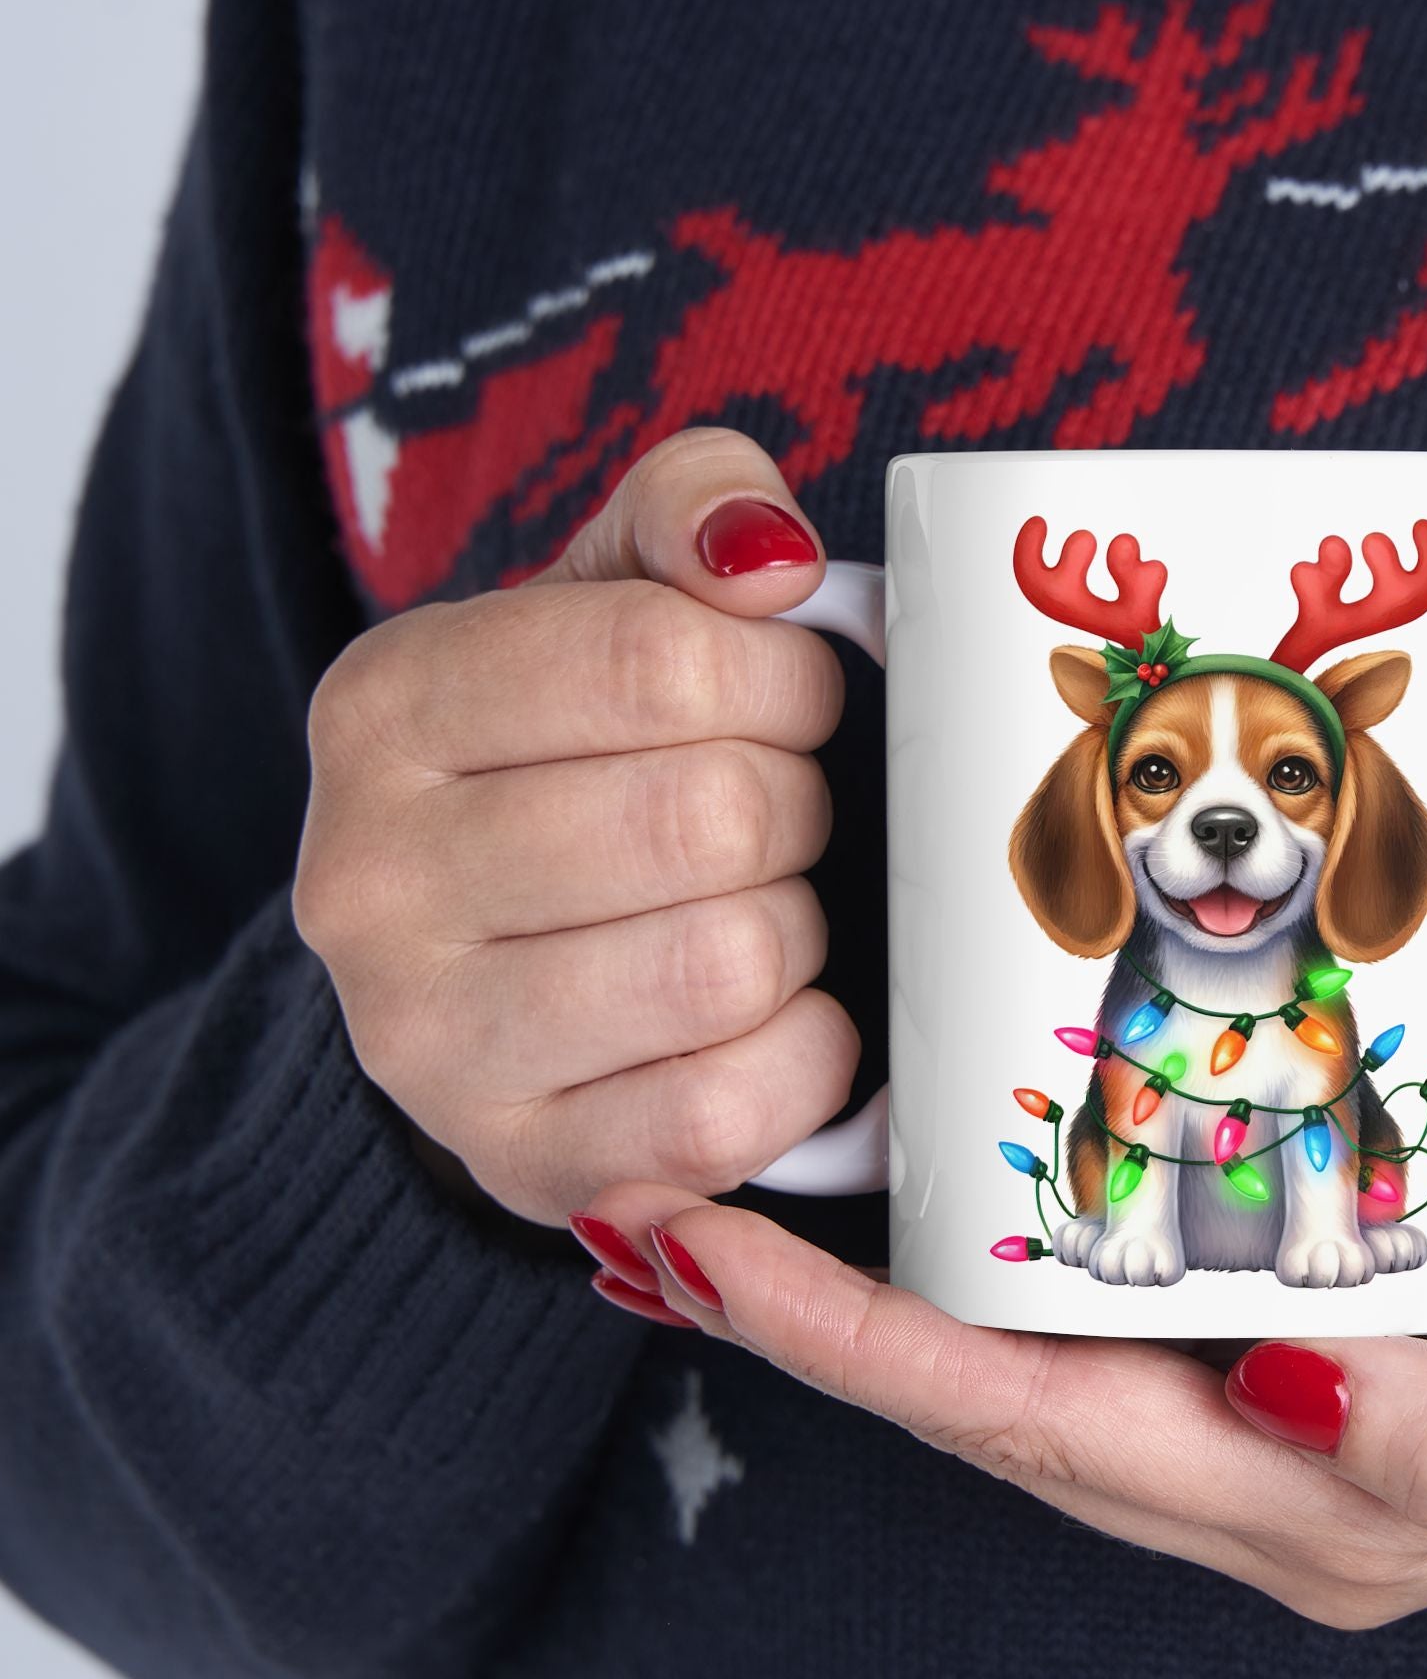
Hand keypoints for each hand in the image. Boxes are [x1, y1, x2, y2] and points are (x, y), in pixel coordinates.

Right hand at [294, 429, 856, 1223]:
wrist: (489, 972)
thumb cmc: (578, 765)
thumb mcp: (608, 600)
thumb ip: (689, 513)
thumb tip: (769, 556)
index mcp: (385, 707)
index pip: (661, 660)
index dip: (784, 679)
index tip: (793, 701)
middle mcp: (370, 881)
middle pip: (709, 817)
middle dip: (795, 808)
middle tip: (779, 817)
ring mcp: (430, 1045)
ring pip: (727, 964)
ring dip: (796, 932)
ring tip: (762, 911)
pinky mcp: (523, 1165)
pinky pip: (730, 1110)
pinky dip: (803, 1057)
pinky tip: (776, 1018)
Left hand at [577, 1140, 1426, 1625]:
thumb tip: (1285, 1395)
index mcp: (1324, 1504)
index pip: (1030, 1425)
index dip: (854, 1348)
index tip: (699, 1249)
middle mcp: (1273, 1459)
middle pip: (994, 1393)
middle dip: (821, 1314)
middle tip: (671, 1191)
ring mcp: (1291, 1391)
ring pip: (1044, 1343)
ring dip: (897, 1278)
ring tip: (768, 1175)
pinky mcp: (1335, 1303)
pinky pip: (1131, 1284)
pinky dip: (1021, 1233)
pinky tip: (969, 1168)